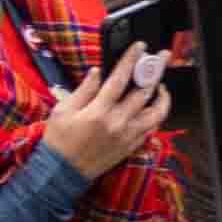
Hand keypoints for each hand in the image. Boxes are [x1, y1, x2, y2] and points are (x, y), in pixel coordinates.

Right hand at [35, 40, 175, 179]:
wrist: (61, 174)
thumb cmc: (58, 141)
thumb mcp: (62, 111)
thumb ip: (83, 90)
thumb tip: (97, 72)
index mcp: (98, 111)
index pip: (120, 79)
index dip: (131, 60)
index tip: (140, 46)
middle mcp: (117, 123)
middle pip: (144, 92)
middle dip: (155, 71)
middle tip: (162, 57)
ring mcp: (127, 137)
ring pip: (156, 113)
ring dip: (162, 96)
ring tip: (160, 86)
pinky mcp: (131, 148)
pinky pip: (151, 129)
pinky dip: (156, 116)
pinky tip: (153, 107)